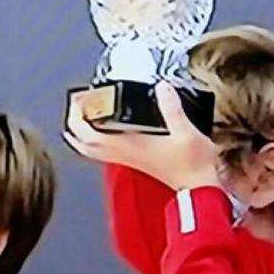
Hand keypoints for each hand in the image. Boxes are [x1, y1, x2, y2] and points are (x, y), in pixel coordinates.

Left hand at [64, 82, 222, 191]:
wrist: (199, 186)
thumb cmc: (192, 164)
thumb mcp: (186, 131)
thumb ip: (172, 108)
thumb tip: (162, 87)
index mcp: (129, 145)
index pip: (89, 133)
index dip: (79, 115)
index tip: (80, 98)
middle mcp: (123, 154)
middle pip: (83, 143)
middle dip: (74, 122)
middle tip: (78, 102)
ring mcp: (128, 159)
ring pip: (91, 150)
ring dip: (82, 133)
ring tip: (84, 114)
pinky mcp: (135, 160)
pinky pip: (104, 152)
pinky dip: (97, 140)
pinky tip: (106, 129)